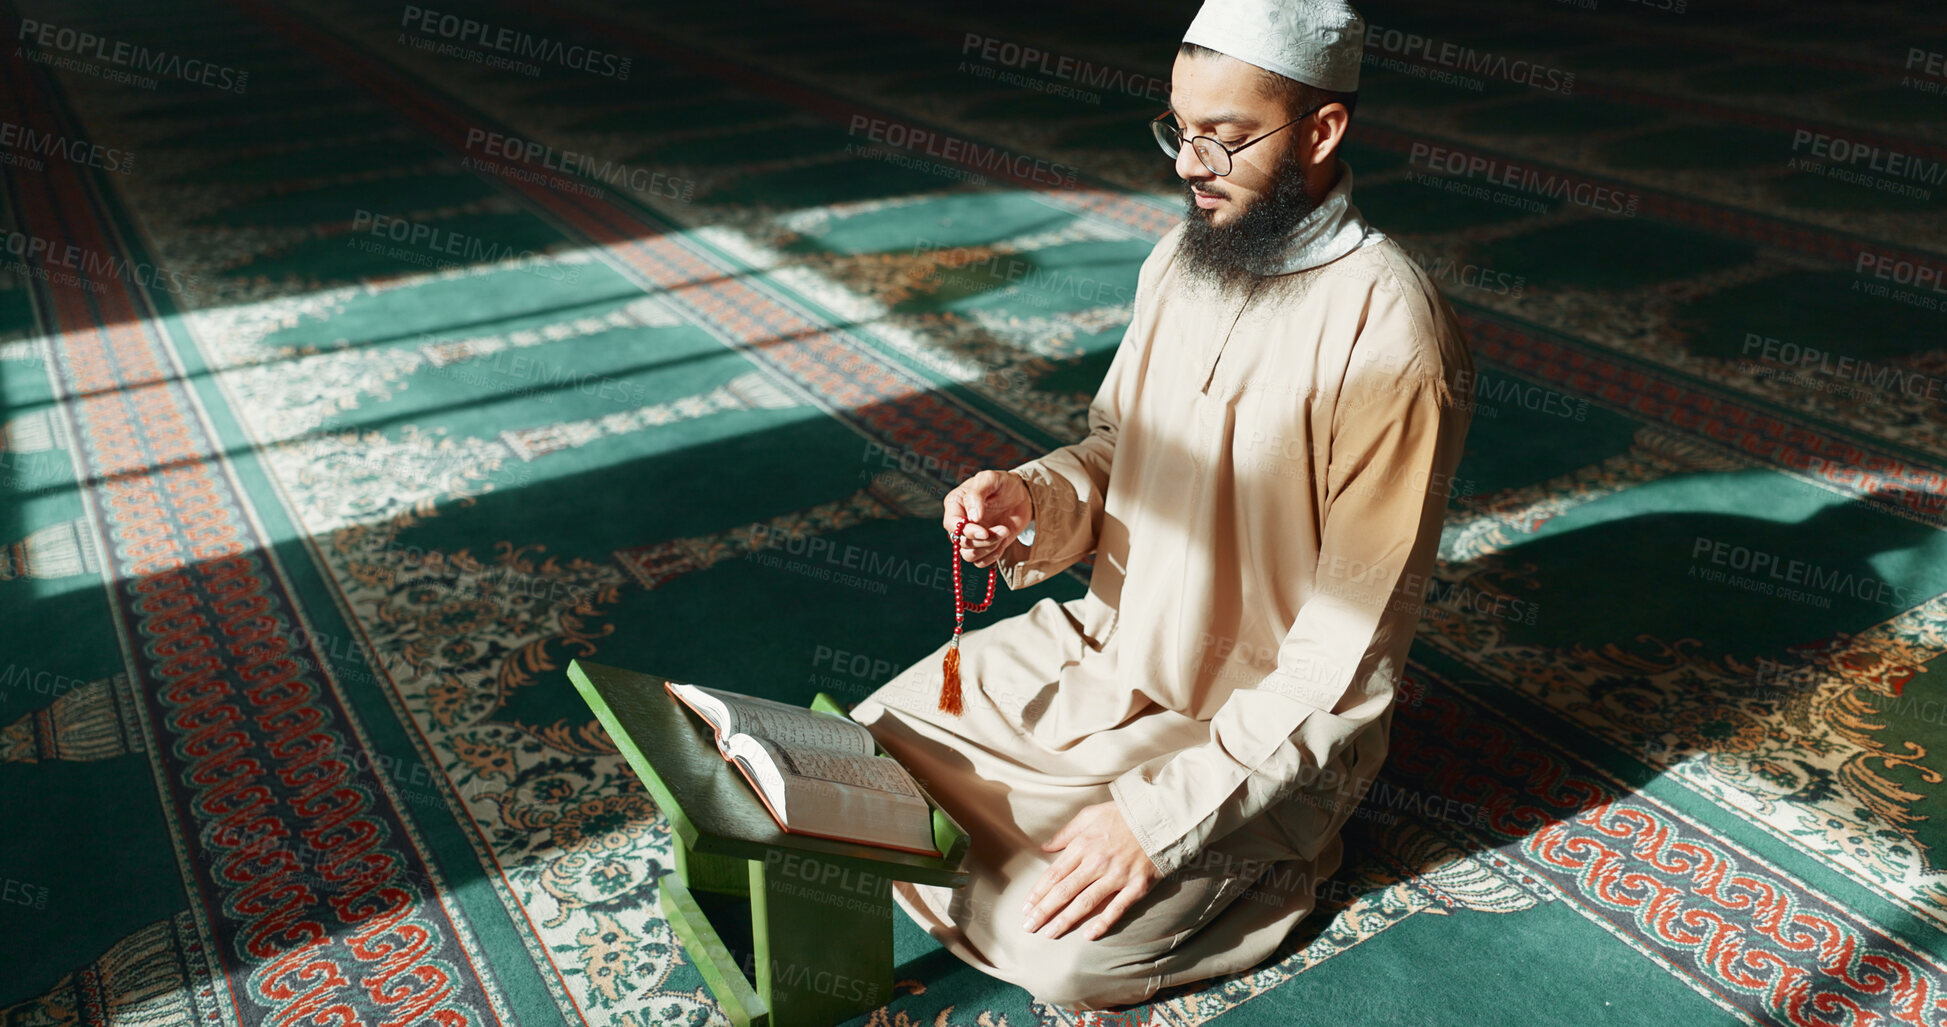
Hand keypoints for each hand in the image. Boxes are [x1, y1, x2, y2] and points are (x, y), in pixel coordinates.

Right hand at [942, 469, 1032, 567]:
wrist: (1022, 495)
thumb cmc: (1003, 483)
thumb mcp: (990, 479)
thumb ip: (977, 494)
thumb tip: (972, 518)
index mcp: (955, 504)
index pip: (951, 524)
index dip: (966, 531)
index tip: (984, 531)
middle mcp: (960, 522)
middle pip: (961, 542)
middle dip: (983, 540)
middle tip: (1003, 529)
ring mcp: (971, 536)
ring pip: (969, 555)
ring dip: (989, 548)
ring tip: (1005, 532)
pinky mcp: (984, 546)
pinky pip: (981, 562)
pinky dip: (993, 555)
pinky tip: (1003, 541)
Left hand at [1022, 801, 1160, 940]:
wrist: (1162, 816)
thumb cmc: (1124, 815)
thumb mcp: (1090, 814)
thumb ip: (1066, 833)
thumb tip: (1045, 847)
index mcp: (1083, 845)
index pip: (1054, 874)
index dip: (1038, 893)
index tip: (1026, 907)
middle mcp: (1096, 863)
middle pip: (1064, 891)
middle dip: (1044, 911)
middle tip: (1029, 926)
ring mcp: (1117, 876)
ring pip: (1085, 903)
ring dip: (1065, 920)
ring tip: (1049, 934)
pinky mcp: (1137, 886)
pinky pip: (1117, 909)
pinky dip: (1102, 923)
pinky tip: (1088, 935)